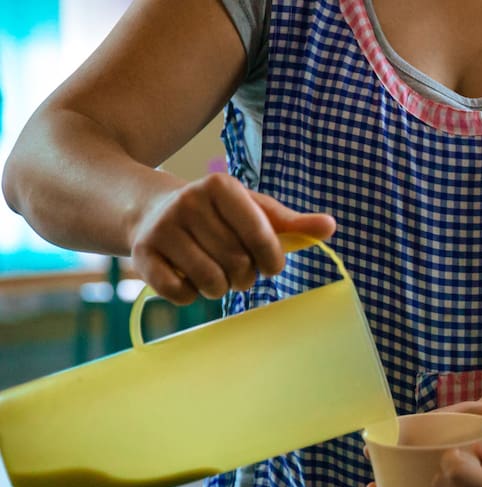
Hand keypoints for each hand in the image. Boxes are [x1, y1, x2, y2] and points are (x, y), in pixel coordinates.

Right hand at [130, 173, 335, 303]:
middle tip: (238, 269)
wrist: (150, 210)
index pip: (261, 235)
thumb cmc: (217, 216)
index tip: (270, 265)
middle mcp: (188, 202)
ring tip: (215, 274)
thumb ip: (293, 223)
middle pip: (237, 263)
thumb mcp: (255, 210)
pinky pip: (180, 293)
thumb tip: (330, 226)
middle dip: (245, 276)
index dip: (272, 259)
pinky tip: (189, 279)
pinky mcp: (142, 255)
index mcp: (220, 185)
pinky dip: (191, 296)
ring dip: (221, 289)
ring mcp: (162, 228)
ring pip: (211, 282)